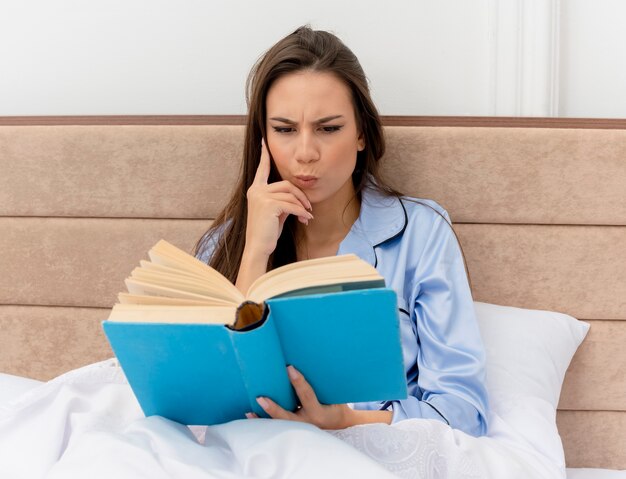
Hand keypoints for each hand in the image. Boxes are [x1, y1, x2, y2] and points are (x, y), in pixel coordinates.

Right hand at [244, 140, 313, 257]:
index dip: (264, 156)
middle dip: (301, 196)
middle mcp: (256, 191)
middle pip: (286, 184)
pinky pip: (292, 205)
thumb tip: (298, 199)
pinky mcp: (268, 205)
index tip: (264, 142)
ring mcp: (261, 197)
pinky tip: (305, 219)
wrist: (258, 248)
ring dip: (302, 206)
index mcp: (255, 190)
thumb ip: (282, 200)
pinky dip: (302, 212)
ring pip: (290, 195)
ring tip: (307, 216)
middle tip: (309, 208)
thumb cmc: (267, 232)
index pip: (261, 169)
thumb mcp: (275, 213)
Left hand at [247, 365, 353, 429]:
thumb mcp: (332, 394)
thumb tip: (301, 362)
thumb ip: (319, 383)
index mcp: (318, 411)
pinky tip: (251, 414)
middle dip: (273, 408)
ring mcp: (298, 428)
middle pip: (287, 416)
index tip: (289, 368)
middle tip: (260, 398)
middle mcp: (307, 422)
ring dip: (263, 417)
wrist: (338, 423)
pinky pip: (276, 427)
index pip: (307, 395)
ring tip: (249, 411)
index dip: (298, 382)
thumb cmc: (334, 404)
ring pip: (279, 424)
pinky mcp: (292, 430)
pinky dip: (263, 421)